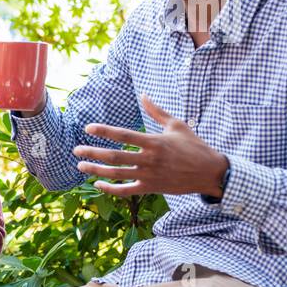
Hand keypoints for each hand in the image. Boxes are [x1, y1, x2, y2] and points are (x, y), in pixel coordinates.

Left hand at [73, 95, 229, 197]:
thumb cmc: (194, 146)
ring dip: (95, 170)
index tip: (88, 128)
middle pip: (114, 156)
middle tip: (75, 149)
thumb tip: (143, 95)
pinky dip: (110, 189)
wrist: (210, 172)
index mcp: (154, 142)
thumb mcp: (177, 125)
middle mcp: (149, 159)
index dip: (104, 131)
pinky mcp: (151, 188)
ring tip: (80, 165)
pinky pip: (126, 191)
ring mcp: (149, 175)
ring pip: (116, 174)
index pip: (123, 135)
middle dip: (92, 152)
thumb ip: (157, 112)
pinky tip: (97, 184)